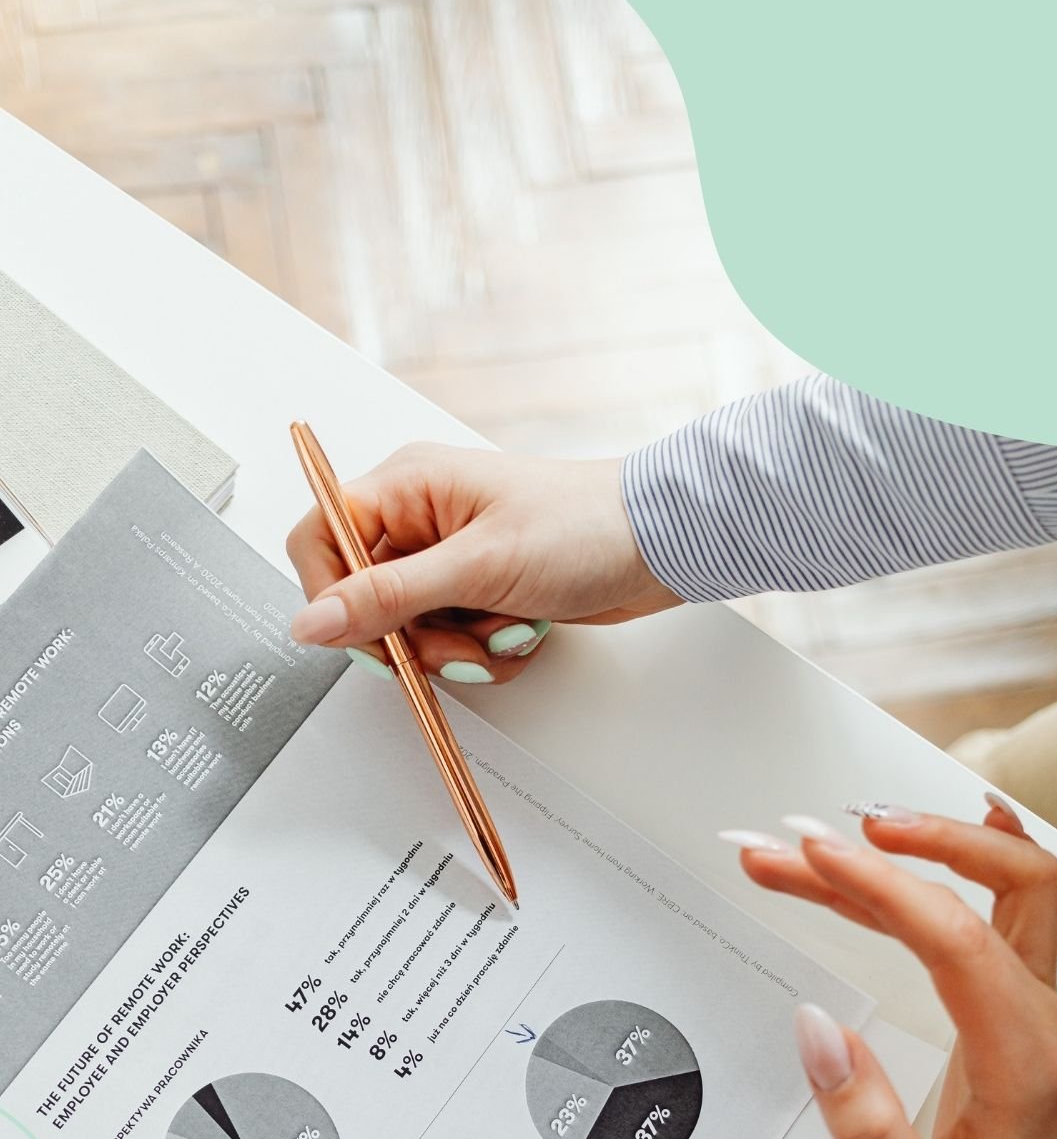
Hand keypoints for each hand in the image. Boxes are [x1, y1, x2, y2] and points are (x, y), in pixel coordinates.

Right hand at [286, 444, 672, 682]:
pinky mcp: (480, 592)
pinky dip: (484, 651)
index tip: (368, 634)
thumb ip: (387, 598)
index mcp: (407, 487)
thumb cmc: (586, 527)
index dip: (332, 596)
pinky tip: (520, 630)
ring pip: (412, 632)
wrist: (662, 545)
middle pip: (366, 601)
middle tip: (457, 639)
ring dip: (458, 650)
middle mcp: (421, 521)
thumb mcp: (477, 566)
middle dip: (414, 637)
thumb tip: (312, 621)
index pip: (320, 539)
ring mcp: (451, 560)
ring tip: (504, 630)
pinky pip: (453, 642)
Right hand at [719, 797, 1056, 1138]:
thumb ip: (863, 1124)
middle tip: (812, 837)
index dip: (882, 886)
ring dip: (931, 845)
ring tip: (836, 838)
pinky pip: (1011, 907)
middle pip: (1002, 884)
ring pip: (1007, 886)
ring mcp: (1039, 1009)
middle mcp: (1044, 1022)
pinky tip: (947, 827)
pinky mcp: (1020, 1008)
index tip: (814, 855)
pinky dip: (971, 858)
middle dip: (905, 845)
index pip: (956, 938)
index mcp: (1023, 1062)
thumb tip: (816, 1030)